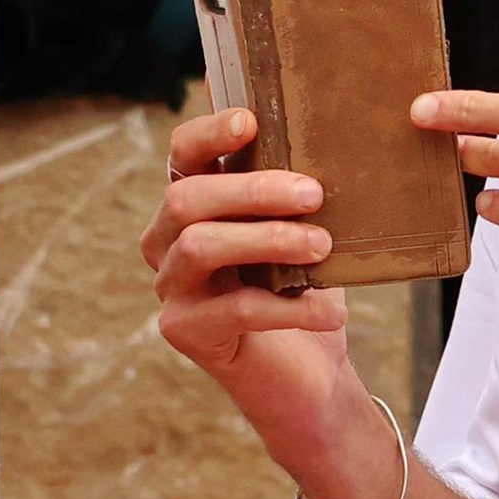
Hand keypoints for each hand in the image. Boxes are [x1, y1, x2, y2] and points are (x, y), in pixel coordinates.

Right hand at [140, 96, 350, 448]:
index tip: (250, 121)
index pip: (182, 155)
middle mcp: (166, 243)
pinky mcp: (185, 333)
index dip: (208, 134)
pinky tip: (332, 312)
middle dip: (252, 190)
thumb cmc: (304, 291)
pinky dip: (291, 306)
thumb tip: (325, 135)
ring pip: (200, 246)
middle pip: (186, 199)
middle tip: (314, 195)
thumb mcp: (302, 230)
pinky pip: (236, 308)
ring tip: (322, 247)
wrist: (309, 377)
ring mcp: (171, 290)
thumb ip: (293, 190)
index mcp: (190, 205)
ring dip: (268, 240)